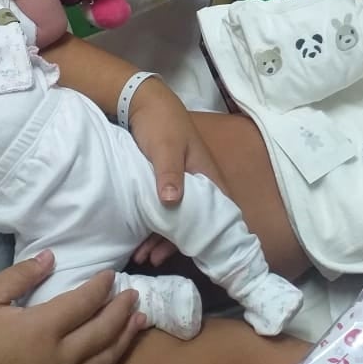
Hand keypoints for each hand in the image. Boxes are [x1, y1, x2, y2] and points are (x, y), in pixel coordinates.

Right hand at [0, 250, 142, 363]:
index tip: (111, 273)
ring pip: (106, 357)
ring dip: (126, 336)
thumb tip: (51, 258)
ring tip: (140, 319)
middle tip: (134, 292)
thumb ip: (19, 276)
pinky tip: (117, 350)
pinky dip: (111, 361)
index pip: (84, 303)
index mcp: (41, 330)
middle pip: (104, 330)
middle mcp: (59, 358)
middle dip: (122, 309)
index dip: (101, 287)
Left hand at [127, 78, 227, 266]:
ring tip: (143, 257)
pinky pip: (163, 215)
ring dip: (162, 241)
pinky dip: (153, 230)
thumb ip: (169, 173)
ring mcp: (181, 188)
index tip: (205, 256)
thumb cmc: (162, 124)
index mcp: (207, 175)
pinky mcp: (164, 188)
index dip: (216, 234)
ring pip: (177, 221)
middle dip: (178, 244)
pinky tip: (140, 244)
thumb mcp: (166, 148)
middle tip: (155, 259)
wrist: (141, 104)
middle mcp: (198, 185)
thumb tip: (173, 202)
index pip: (221, 211)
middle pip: (195, 222)